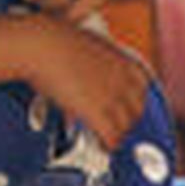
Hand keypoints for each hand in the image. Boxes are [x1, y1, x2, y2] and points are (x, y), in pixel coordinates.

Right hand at [19, 14, 151, 150]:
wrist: (42, 46)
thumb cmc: (53, 38)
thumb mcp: (83, 43)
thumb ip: (91, 55)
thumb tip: (83, 51)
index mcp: (123, 60)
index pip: (141, 87)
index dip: (133, 99)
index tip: (125, 104)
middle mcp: (123, 80)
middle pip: (137, 108)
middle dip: (128, 118)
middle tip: (116, 124)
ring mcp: (112, 97)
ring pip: (125, 125)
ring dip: (118, 133)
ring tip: (108, 138)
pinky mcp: (97, 113)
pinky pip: (111, 136)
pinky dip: (108, 144)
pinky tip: (103, 146)